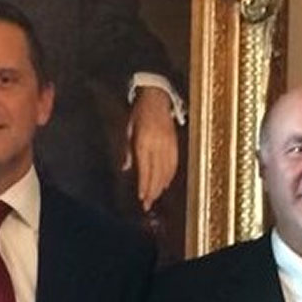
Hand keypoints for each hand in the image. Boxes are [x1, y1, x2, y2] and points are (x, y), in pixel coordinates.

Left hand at [123, 86, 178, 210]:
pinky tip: (165, 184)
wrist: (157, 97)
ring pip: (166, 171)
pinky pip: (174, 164)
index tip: (142, 197)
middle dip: (152, 191)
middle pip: (156, 174)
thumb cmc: (139, 114)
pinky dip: (169, 176)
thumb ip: (127, 151)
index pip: (145, 170)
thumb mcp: (128, 130)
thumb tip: (125, 168)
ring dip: (161, 186)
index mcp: (144, 142)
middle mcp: (158, 145)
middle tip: (148, 205)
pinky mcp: (175, 143)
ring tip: (155, 197)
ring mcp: (168, 144)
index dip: (144, 185)